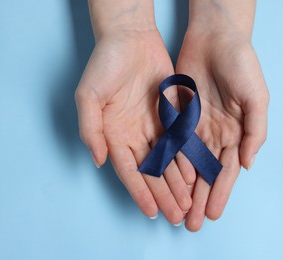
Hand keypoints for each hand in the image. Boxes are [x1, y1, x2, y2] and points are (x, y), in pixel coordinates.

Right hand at [75, 27, 193, 223]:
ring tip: (188, 203)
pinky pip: (179, 141)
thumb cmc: (105, 64)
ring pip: (167, 161)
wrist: (131, 38)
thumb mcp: (89, 95)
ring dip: (177, 183)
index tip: (152, 211)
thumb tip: (99, 160)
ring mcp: (153, 127)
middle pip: (151, 171)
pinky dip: (186, 158)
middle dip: (163, 194)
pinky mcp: (170, 116)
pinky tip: (194, 174)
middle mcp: (134, 135)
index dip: (140, 192)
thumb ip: (91, 129)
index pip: (128, 170)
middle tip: (176, 215)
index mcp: (114, 134)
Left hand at [176, 29, 268, 230]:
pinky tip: (166, 180)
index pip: (227, 170)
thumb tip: (248, 164)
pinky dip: (170, 163)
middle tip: (192, 222)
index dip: (220, 193)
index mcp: (237, 132)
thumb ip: (255, 132)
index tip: (212, 213)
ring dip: (184, 188)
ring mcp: (197, 126)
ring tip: (178, 209)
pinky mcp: (180, 115)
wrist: (216, 37)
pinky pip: (174, 143)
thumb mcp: (257, 98)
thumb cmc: (242, 64)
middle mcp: (217, 133)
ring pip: (188, 164)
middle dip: (200, 198)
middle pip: (206, 173)